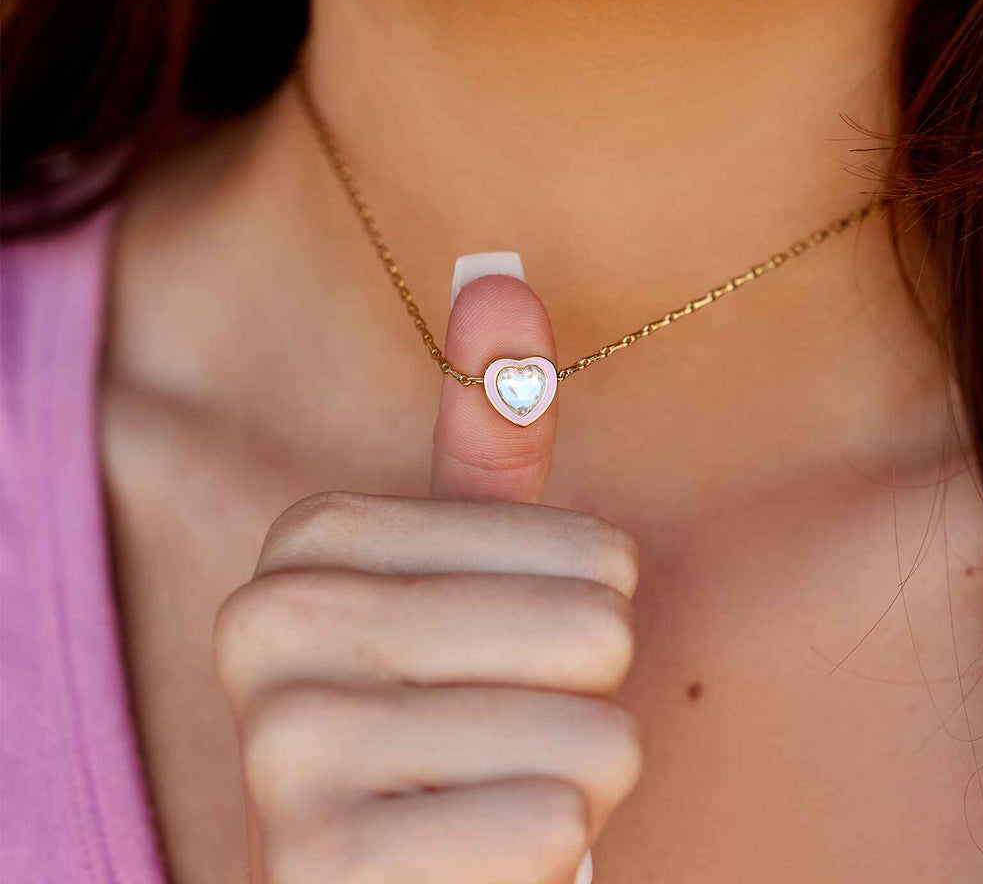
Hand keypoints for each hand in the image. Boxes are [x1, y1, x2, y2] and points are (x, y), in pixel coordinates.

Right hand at [214, 273, 640, 882]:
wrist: (392, 876)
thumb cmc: (447, 715)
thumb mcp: (466, 578)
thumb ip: (482, 442)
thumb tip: (501, 279)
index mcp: (310, 541)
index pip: (586, 552)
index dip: (590, 615)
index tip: (518, 653)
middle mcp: (269, 628)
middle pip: (593, 635)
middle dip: (585, 702)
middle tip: (511, 731)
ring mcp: (284, 755)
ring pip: (594, 741)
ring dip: (570, 782)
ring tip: (495, 793)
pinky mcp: (322, 874)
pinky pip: (553, 829)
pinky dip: (548, 854)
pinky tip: (482, 859)